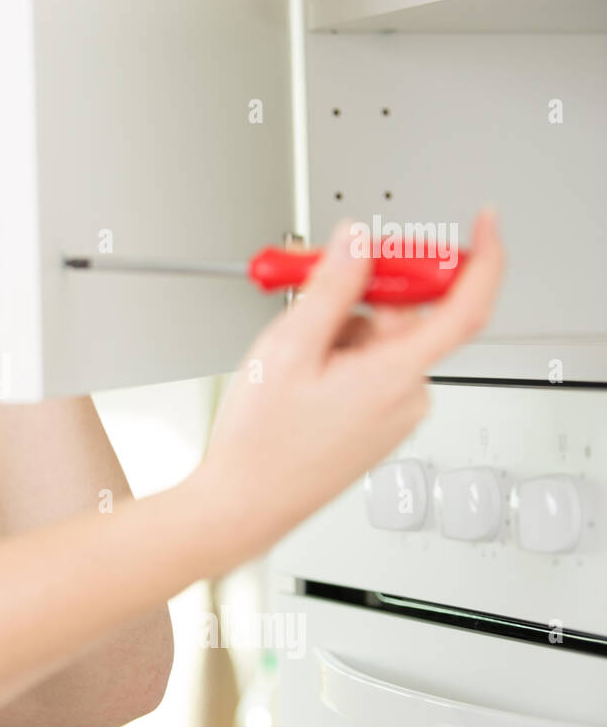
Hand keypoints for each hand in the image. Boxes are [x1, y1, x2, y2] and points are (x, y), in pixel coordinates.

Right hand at [198, 209, 505, 556]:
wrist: (244, 503)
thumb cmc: (261, 444)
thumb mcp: (288, 348)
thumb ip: (331, 288)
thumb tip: (357, 243)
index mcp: (395, 375)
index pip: (467, 305)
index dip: (482, 257)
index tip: (483, 224)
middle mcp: (407, 396)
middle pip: (408, 316)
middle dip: (361, 292)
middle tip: (311, 282)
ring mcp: (394, 414)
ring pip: (382, 342)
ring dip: (340, 329)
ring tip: (289, 352)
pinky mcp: (376, 424)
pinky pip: (371, 370)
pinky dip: (339, 356)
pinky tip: (300, 373)